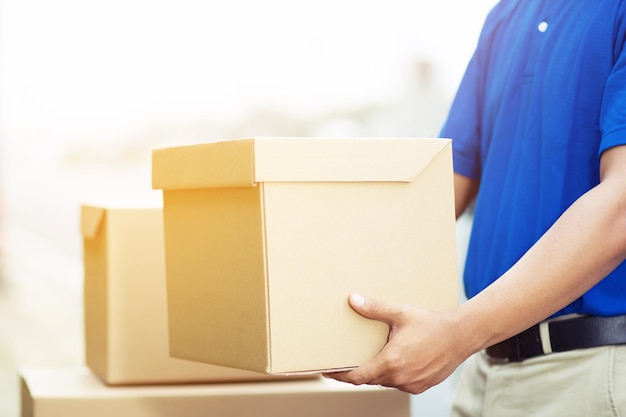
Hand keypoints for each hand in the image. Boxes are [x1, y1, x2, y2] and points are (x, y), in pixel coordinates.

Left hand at [323, 293, 471, 394]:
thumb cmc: (431, 324)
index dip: (340, 375)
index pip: (357, 376)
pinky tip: (391, 361)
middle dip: (356, 371)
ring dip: (375, 372)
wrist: (460, 336)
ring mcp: (410, 384)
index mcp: (391, 362)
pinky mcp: (420, 386)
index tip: (327, 370)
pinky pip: (399, 383)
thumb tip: (353, 300)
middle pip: (369, 379)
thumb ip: (375, 308)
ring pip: (384, 381)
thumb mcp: (400, 313)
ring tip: (367, 358)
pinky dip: (391, 374)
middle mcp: (400, 377)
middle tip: (343, 361)